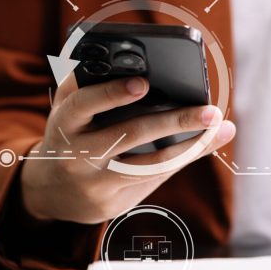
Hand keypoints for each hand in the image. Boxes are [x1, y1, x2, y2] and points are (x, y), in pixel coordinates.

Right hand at [20, 74, 235, 223]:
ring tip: (219, 127)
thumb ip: (91, 85)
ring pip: (151, 164)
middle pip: (130, 136)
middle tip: (210, 111)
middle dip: (174, 122)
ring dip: (191, 145)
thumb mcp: (69, 108)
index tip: (142, 83)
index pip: (84, 105)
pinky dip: (183, 159)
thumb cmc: (70, 133)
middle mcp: (78, 155)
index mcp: (64, 122)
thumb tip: (138, 66)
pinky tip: (206, 144)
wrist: (50, 191)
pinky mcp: (113, 204)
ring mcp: (97, 182)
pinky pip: (154, 178)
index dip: (110, 94)